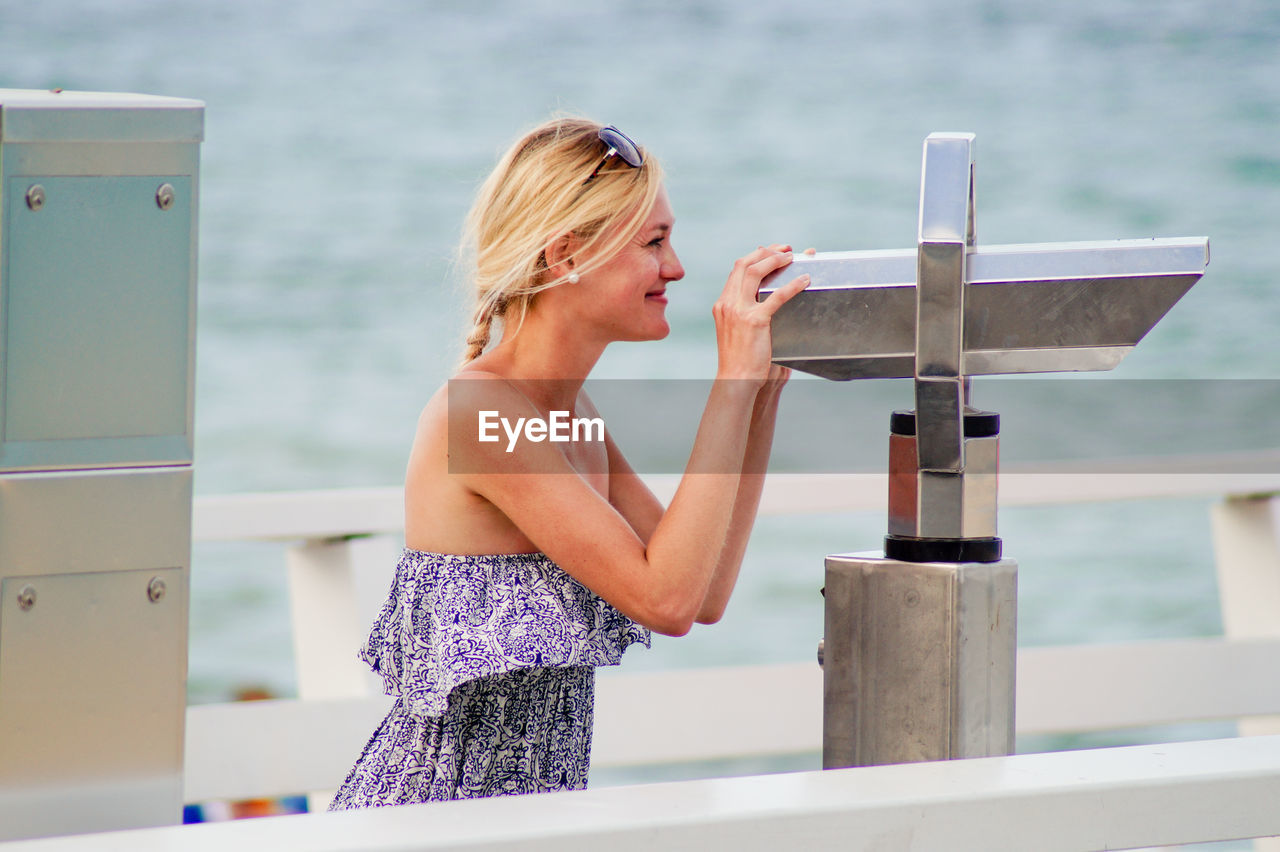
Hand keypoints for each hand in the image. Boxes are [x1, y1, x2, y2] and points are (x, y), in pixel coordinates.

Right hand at [712, 243, 810, 384]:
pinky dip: (793, 285)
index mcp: (722, 304)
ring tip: (793, 257)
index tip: (770, 251)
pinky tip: (805, 281)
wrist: (736, 379)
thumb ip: (743, 315)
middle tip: (786, 249)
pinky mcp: (755, 321)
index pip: (736, 270)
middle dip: (766, 252)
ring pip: (756, 272)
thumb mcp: (735, 332)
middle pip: (744, 264)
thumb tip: (760, 305)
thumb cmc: (740, 360)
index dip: (755, 256)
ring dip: (776, 260)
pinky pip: (777, 296)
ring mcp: (739, 311)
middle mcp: (727, 304)